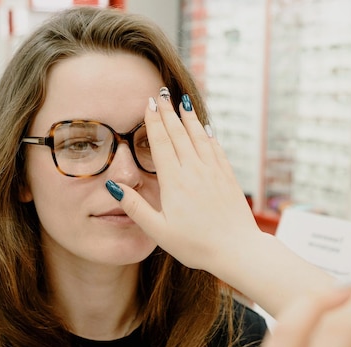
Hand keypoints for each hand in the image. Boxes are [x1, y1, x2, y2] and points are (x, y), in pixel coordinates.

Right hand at [106, 88, 335, 315]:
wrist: (237, 250)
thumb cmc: (195, 245)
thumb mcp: (159, 231)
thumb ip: (135, 207)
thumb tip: (113, 186)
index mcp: (174, 182)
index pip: (161, 144)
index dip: (153, 122)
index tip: (148, 103)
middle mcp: (194, 171)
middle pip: (179, 134)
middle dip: (169, 112)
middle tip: (162, 93)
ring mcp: (213, 172)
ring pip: (199, 137)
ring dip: (189, 118)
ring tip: (182, 102)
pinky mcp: (227, 178)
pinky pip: (216, 149)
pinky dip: (209, 135)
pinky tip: (206, 128)